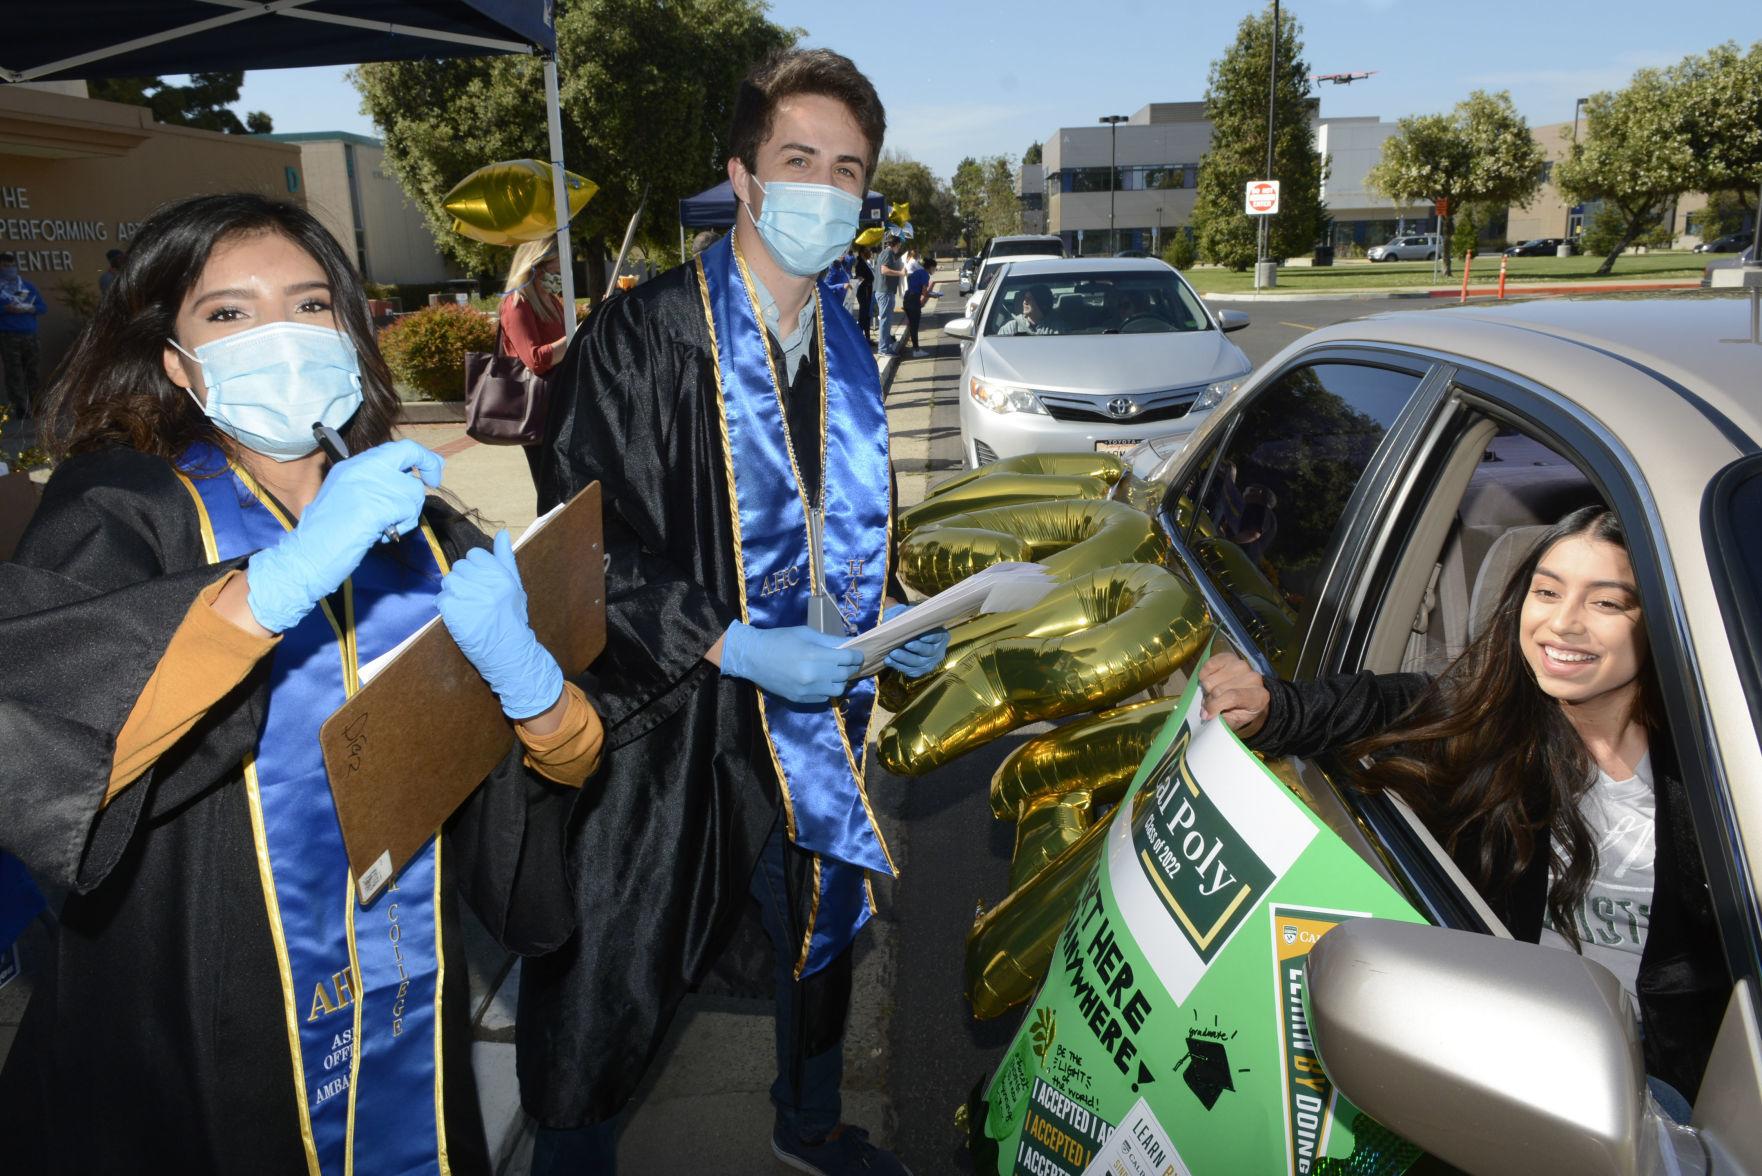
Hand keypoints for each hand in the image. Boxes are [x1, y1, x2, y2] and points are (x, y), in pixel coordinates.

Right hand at [245, 439, 442, 632]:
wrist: (307, 554)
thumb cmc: (326, 533)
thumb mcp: (348, 497)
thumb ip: (375, 485)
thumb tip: (409, 481)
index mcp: (352, 465)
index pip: (396, 448)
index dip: (421, 456)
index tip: (432, 469)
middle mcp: (360, 468)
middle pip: (409, 455)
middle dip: (428, 468)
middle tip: (433, 482)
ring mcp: (366, 485)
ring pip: (413, 490)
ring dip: (408, 514)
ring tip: (384, 527)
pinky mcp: (373, 506)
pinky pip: (407, 511)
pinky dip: (401, 527)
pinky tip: (381, 535)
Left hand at [437, 530, 563, 719]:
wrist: (509, 651)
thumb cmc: (512, 618)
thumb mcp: (515, 586)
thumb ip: (506, 559)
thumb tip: (503, 532)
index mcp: (501, 574)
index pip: (474, 555)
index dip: (475, 569)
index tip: (480, 584)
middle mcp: (486, 583)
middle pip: (459, 567)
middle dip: (463, 580)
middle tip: (473, 598)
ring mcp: (469, 597)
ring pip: (448, 581)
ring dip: (453, 593)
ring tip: (465, 607)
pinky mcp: (454, 612)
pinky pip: (441, 598)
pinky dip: (446, 607)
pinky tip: (458, 616)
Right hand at [720, 622, 861, 704]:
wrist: (752, 657)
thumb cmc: (779, 639)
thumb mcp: (805, 633)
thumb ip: (829, 641)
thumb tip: (848, 644)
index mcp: (815, 655)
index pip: (849, 658)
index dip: (857, 655)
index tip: (857, 654)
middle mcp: (814, 675)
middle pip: (846, 674)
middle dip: (851, 667)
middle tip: (848, 662)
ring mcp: (807, 690)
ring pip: (839, 689)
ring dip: (841, 681)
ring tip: (835, 672)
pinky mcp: (801, 699)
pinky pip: (825, 697)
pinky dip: (828, 689)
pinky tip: (822, 681)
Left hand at [881, 603, 948, 677]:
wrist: (905, 637)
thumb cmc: (912, 624)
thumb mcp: (914, 617)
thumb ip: (912, 617)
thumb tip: (904, 618)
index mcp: (941, 636)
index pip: (937, 636)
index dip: (930, 637)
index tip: (921, 636)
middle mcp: (937, 651)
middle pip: (928, 651)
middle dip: (917, 648)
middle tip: (907, 644)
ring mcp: (929, 663)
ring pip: (918, 663)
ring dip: (904, 658)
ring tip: (893, 653)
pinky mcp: (919, 671)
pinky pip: (909, 670)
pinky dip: (898, 665)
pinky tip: (889, 660)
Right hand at [1196, 650, 1270, 737]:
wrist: (1249, 696)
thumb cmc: (1241, 710)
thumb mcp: (1236, 721)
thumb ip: (1223, 721)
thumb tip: (1206, 714)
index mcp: (1258, 696)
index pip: (1232, 697)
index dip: (1215, 706)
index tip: (1206, 715)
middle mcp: (1253, 678)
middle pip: (1218, 690)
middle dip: (1210, 700)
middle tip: (1212, 705)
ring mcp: (1241, 665)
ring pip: (1210, 679)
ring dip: (1207, 689)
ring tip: (1214, 693)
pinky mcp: (1230, 657)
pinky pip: (1208, 665)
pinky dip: (1205, 675)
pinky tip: (1212, 680)